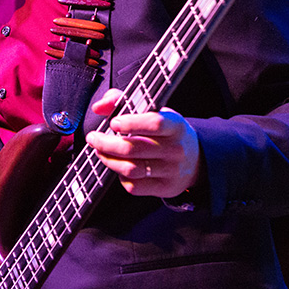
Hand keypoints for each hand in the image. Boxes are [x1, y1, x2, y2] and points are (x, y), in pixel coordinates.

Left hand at [85, 88, 200, 198]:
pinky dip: (120, 176)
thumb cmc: (165, 131)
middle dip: (105, 143)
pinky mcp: (164, 188)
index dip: (130, 122)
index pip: (154, 123)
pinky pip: (134, 186)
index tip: (113, 122)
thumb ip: (122, 101)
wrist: (195, 160)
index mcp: (175, 126)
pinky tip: (119, 166)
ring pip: (130, 169)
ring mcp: (171, 171)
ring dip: (108, 160)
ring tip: (100, 151)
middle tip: (93, 138)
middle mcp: (175, 149)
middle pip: (133, 149)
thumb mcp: (152, 111)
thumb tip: (99, 106)